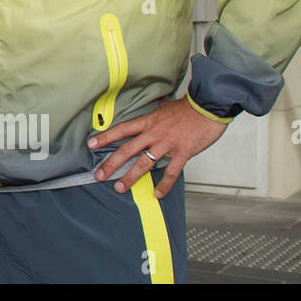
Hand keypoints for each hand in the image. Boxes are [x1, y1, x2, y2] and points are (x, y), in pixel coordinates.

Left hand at [88, 97, 227, 197]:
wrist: (208, 107)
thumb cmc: (189, 107)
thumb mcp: (166, 106)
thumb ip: (157, 111)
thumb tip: (155, 107)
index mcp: (149, 121)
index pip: (122, 130)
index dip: (105, 137)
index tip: (91, 144)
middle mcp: (154, 134)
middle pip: (127, 150)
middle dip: (111, 164)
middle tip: (99, 175)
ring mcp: (167, 145)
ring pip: (144, 163)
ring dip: (130, 177)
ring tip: (120, 188)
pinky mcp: (182, 153)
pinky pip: (171, 173)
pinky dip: (164, 185)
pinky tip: (157, 194)